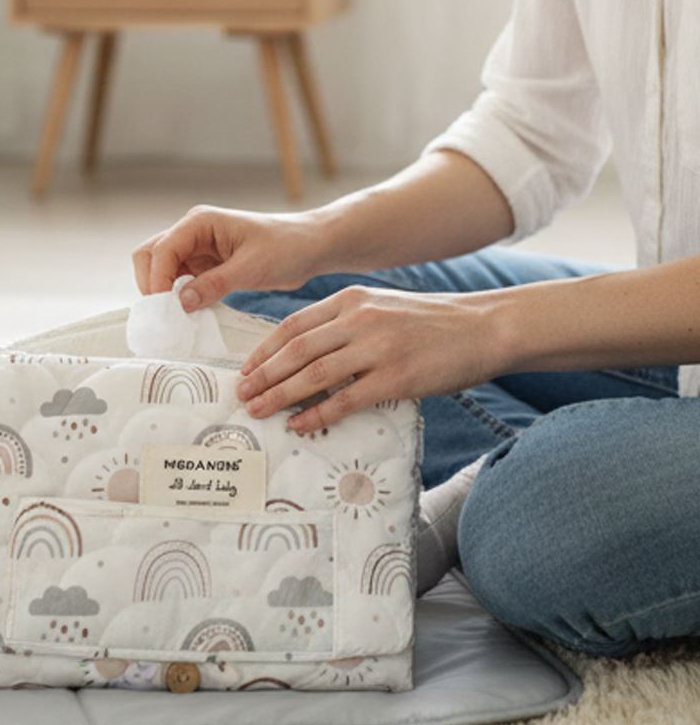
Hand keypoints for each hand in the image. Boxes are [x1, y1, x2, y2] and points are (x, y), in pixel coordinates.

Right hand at [131, 203, 328, 308]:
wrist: (308, 247)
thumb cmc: (286, 247)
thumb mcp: (252, 268)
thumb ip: (214, 284)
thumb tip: (180, 302)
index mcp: (200, 221)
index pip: (162, 250)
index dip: (158, 280)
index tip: (167, 309)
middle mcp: (192, 231)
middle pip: (150, 255)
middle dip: (152, 284)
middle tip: (167, 314)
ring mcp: (197, 248)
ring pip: (161, 270)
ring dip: (164, 293)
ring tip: (179, 317)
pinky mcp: (204, 265)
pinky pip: (179, 281)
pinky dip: (179, 297)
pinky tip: (192, 313)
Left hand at [235, 285, 501, 434]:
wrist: (482, 327)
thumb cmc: (431, 323)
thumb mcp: (381, 307)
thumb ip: (346, 322)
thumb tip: (306, 353)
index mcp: (351, 300)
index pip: (294, 325)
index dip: (265, 349)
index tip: (246, 369)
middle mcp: (359, 319)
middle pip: (296, 350)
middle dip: (264, 375)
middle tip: (242, 395)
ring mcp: (377, 348)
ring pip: (313, 375)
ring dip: (280, 395)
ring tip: (259, 411)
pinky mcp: (396, 377)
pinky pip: (345, 399)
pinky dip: (317, 414)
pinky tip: (300, 424)